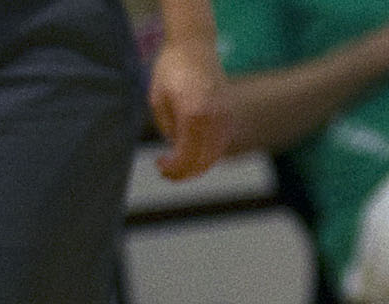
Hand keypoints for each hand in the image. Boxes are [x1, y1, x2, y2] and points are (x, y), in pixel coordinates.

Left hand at [149, 36, 239, 180]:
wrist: (195, 47)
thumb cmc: (172, 70)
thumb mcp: (158, 101)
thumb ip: (169, 131)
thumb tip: (177, 152)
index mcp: (194, 116)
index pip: (186, 157)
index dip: (172, 169)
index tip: (160, 166)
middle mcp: (214, 120)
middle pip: (202, 162)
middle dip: (183, 172)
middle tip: (167, 170)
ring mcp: (226, 119)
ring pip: (213, 157)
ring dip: (196, 165)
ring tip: (178, 162)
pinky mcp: (230, 117)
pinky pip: (220, 145)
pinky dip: (207, 153)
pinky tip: (192, 150)